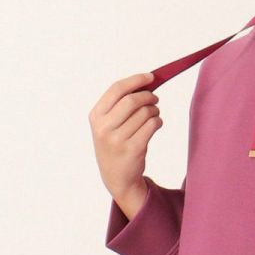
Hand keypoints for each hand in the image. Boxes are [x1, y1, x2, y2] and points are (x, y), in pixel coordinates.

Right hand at [88, 70, 161, 204]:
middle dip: (148, 96)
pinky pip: (152, 126)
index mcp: (96, 116)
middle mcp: (104, 127)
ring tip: (154, 115)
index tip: (151, 77)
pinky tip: (156, 124)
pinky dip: (158, 121)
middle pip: (132, 100)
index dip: (136, 80)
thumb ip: (120, 105)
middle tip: (155, 99)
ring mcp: (118, 139)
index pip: (116, 89)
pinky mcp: (133, 149)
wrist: (117, 177)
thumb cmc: (115, 145)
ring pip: (144, 113)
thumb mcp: (107, 125)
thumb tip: (145, 83)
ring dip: (154, 111)